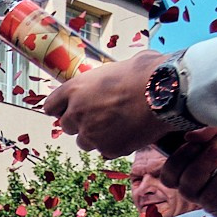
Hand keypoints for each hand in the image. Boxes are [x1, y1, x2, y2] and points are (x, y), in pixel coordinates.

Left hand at [42, 48, 169, 155]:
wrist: (166, 92)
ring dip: (97, 136)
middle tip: (102, 115)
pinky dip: (116, 145)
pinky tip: (130, 132)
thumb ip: (104, 78)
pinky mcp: (108, 149)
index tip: (68, 109)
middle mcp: (77, 112)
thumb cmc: (147, 73)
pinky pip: (106, 151)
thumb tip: (113, 76)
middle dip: (82, 122)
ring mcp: (91, 134)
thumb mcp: (119, 66)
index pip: (51, 106)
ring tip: (119, 124)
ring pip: (85, 142)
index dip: (61, 108)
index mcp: (75, 89)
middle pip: (68, 126)